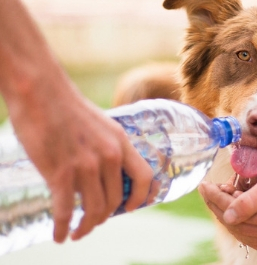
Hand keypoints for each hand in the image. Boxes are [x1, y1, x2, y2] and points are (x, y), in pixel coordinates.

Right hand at [10, 91, 152, 242]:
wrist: (40, 92)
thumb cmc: (67, 106)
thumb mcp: (101, 124)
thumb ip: (107, 146)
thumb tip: (104, 170)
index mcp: (121, 142)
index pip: (144, 177)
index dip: (142, 197)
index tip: (132, 208)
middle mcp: (109, 155)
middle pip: (116, 199)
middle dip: (106, 216)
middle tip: (95, 221)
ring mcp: (86, 165)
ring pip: (94, 209)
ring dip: (87, 226)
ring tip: (78, 232)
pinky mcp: (60, 173)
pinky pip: (66, 211)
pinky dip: (63, 228)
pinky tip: (60, 235)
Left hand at [199, 150, 256, 250]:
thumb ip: (251, 199)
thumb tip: (227, 215)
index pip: (235, 214)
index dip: (216, 199)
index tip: (204, 185)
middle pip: (239, 227)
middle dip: (220, 207)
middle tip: (211, 189)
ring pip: (248, 235)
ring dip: (232, 218)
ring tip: (224, 197)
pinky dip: (247, 225)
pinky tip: (240, 211)